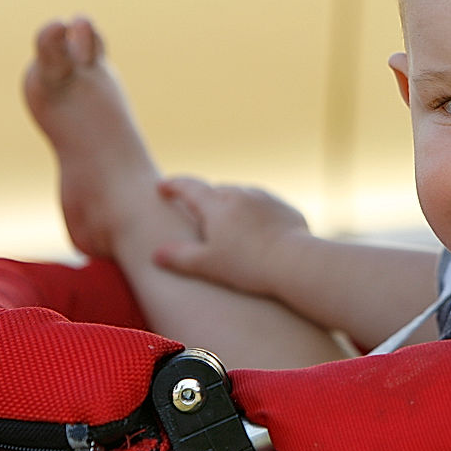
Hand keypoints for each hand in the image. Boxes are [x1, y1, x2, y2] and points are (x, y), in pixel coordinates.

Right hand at [153, 178, 310, 295]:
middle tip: (197, 211)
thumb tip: (156, 253)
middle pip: (216, 191)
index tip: (162, 186)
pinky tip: (257, 231)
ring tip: (229, 223)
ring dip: (232, 205)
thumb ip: (179, 257)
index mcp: (217, 205)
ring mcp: (265, 198)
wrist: (294, 261)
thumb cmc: (248, 265)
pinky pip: (265, 205)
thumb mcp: (207, 265)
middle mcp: (241, 194)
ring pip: (242, 195)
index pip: (189, 187)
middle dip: (205, 199)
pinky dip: (256, 213)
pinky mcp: (285, 208)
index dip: (173, 185)